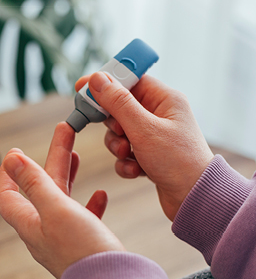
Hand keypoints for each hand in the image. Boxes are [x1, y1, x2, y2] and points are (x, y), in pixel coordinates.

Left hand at [0, 122, 124, 278]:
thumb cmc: (82, 251)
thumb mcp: (56, 208)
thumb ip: (34, 182)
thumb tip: (12, 159)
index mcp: (31, 222)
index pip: (7, 195)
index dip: (8, 173)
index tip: (15, 154)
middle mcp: (43, 230)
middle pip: (41, 188)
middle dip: (51, 159)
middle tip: (63, 134)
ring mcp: (63, 236)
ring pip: (61, 198)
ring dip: (67, 175)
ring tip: (76, 155)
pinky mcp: (83, 242)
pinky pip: (82, 216)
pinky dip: (88, 202)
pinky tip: (99, 194)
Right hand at [75, 72, 213, 220]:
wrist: (195, 199)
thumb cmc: (177, 161)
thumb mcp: (143, 129)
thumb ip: (118, 103)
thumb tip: (98, 79)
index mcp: (164, 100)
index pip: (129, 80)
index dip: (106, 83)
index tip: (83, 87)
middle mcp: (159, 115)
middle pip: (120, 108)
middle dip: (113, 124)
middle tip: (118, 133)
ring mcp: (154, 136)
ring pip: (119, 132)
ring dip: (118, 146)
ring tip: (129, 155)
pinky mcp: (149, 155)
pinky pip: (125, 152)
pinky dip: (125, 162)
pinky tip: (136, 171)